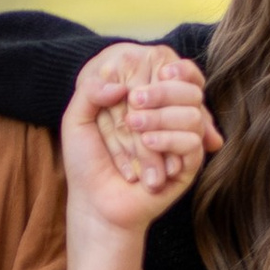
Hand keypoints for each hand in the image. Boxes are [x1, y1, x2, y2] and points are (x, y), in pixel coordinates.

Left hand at [88, 43, 219, 201]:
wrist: (94, 201)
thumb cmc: (86, 162)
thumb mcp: (77, 121)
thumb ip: (90, 91)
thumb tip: (122, 84)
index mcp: (152, 104)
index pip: (178, 75)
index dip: (176, 69)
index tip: (158, 70)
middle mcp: (171, 121)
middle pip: (191, 91)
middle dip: (164, 91)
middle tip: (135, 100)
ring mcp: (182, 143)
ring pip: (193, 115)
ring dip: (163, 116)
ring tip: (134, 126)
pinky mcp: (188, 167)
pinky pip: (192, 143)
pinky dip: (170, 139)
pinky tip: (147, 143)